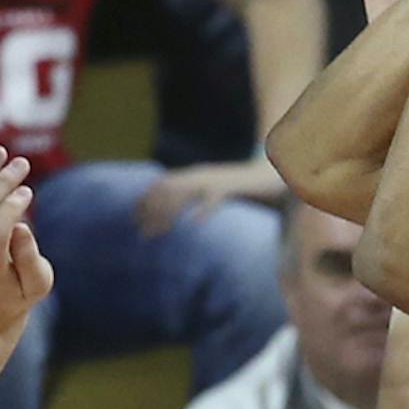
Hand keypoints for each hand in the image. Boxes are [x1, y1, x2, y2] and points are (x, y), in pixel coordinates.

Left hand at [135, 159, 285, 236]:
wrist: (273, 174)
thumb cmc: (246, 189)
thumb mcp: (217, 192)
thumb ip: (200, 198)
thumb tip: (187, 214)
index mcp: (195, 175)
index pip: (162, 184)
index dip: (146, 201)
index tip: (135, 220)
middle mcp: (200, 174)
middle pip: (167, 189)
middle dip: (152, 212)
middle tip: (143, 235)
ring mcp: (216, 179)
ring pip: (184, 193)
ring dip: (168, 214)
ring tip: (159, 233)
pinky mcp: (233, 186)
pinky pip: (214, 197)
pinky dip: (204, 209)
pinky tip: (195, 223)